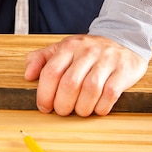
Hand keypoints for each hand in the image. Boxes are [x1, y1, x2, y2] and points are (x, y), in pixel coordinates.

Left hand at [24, 35, 147, 116]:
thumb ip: (40, 59)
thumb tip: (28, 75)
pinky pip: (110, 94)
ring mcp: (107, 61)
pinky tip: (97, 108)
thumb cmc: (88, 51)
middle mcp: (87, 52)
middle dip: (62, 105)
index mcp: (69, 46)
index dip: (44, 94)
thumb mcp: (62, 49)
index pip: (51, 72)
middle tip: (62, 111)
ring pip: (90, 90)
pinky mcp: (123, 71)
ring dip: (82, 108)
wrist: (123, 40)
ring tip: (80, 110)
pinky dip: (100, 107)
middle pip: (70, 84)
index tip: (44, 106)